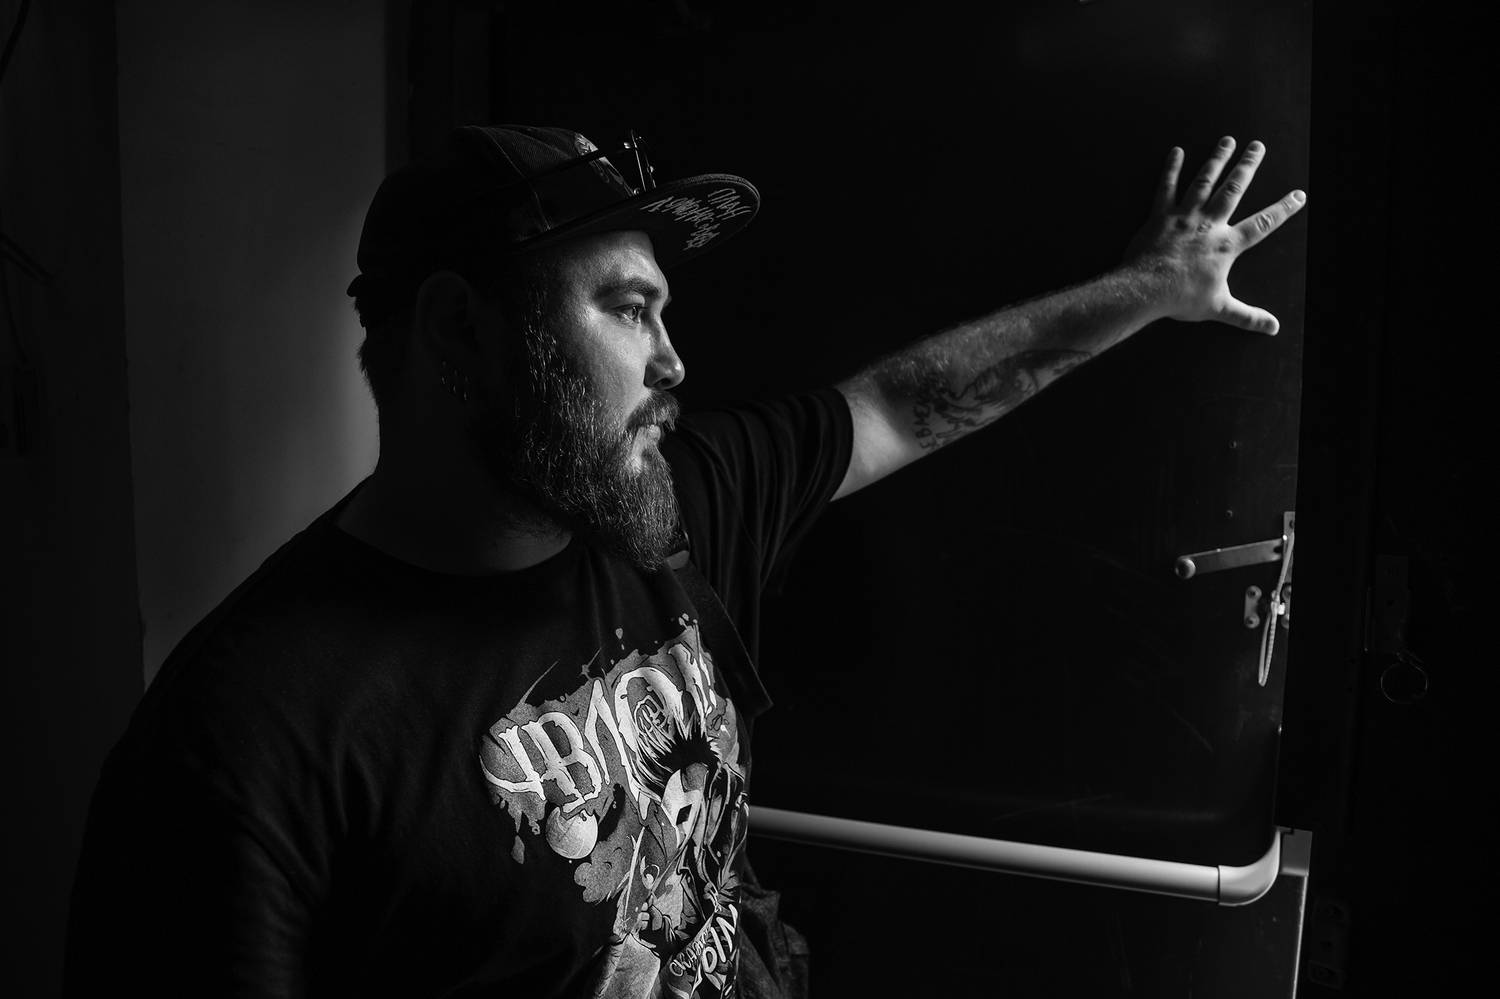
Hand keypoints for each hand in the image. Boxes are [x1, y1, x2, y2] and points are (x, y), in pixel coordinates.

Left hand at [1124, 136, 1305, 334]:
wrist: (1147, 290)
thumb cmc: (1182, 299)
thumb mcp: (1220, 308)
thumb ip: (1247, 316)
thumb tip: (1272, 328)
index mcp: (1227, 245)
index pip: (1262, 224)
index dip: (1282, 209)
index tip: (1299, 195)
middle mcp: (1209, 225)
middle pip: (1233, 189)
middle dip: (1248, 166)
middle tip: (1258, 145)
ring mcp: (1183, 217)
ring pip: (1203, 181)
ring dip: (1216, 159)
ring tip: (1227, 140)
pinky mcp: (1159, 216)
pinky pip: (1166, 188)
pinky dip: (1171, 169)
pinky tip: (1176, 151)